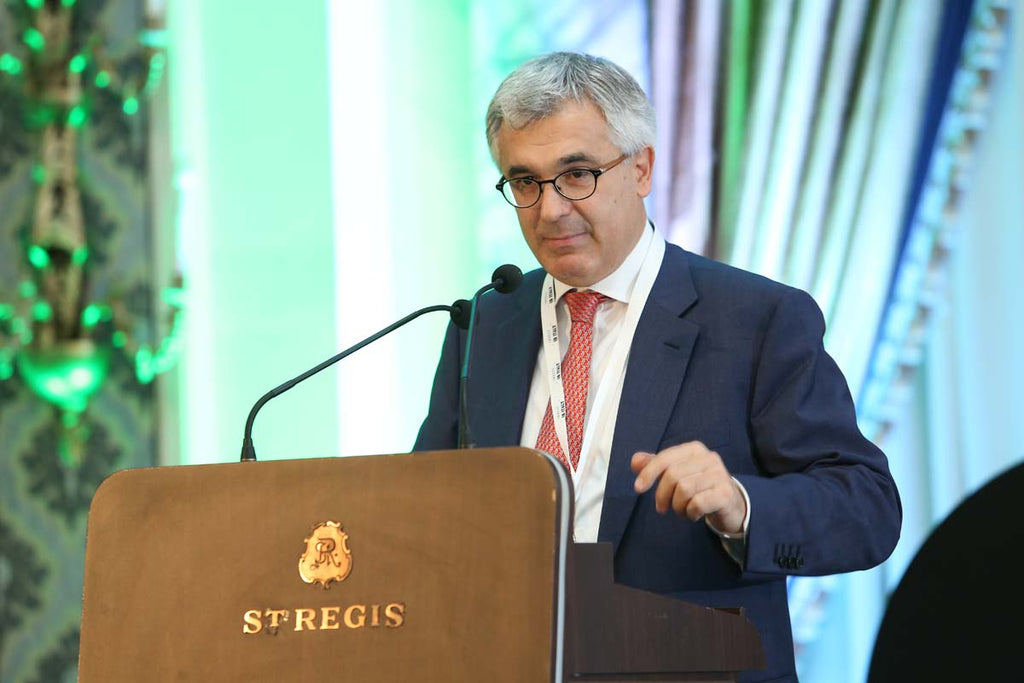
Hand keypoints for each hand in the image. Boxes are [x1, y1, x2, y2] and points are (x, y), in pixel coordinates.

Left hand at [631, 442, 746, 534]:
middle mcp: (709, 458)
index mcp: (694, 449)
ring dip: (677, 506)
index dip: (648, 473)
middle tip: (662, 508)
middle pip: (673, 475)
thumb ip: (655, 466)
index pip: (665, 458)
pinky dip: (690, 513)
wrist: (729, 503)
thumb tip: (635, 461)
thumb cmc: (699, 486)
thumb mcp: (677, 473)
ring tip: (681, 510)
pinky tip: (694, 514)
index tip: (638, 488)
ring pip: (684, 490)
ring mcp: (719, 475)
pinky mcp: (725, 494)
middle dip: (662, 495)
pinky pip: (697, 504)